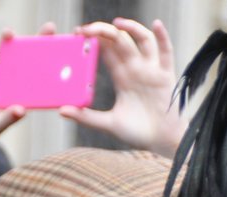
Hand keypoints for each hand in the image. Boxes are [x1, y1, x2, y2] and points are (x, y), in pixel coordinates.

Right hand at [0, 26, 44, 184]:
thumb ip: (7, 118)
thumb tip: (21, 111)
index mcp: (20, 92)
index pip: (40, 74)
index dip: (52, 62)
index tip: (64, 50)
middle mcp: (10, 79)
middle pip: (27, 57)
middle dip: (38, 42)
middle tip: (49, 28)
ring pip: (5, 51)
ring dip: (10, 39)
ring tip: (11, 32)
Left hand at [61, 18, 185, 155]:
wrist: (160, 143)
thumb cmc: (136, 133)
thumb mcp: (107, 123)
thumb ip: (86, 117)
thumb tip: (61, 110)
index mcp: (122, 77)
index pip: (107, 51)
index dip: (94, 40)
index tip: (78, 33)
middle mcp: (136, 69)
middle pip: (121, 41)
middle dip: (105, 32)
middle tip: (87, 28)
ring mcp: (151, 70)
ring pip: (142, 40)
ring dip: (131, 28)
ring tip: (116, 23)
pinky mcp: (165, 75)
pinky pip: (165, 51)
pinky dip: (162, 36)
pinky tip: (155, 24)